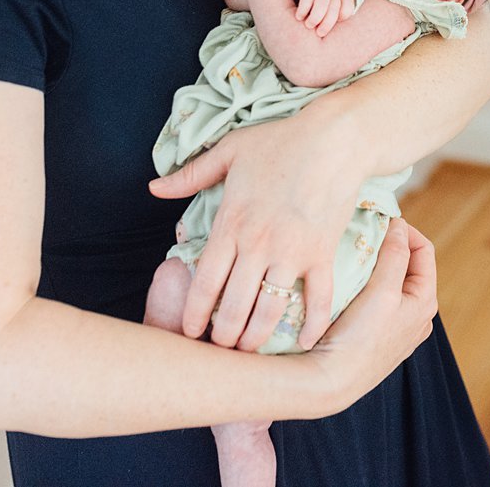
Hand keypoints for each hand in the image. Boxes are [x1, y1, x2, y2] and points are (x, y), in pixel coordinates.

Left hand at [147, 109, 360, 350]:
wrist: (336, 138)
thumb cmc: (282, 140)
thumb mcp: (229, 150)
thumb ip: (190, 175)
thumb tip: (153, 187)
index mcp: (231, 223)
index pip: (204, 282)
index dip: (194, 314)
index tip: (190, 333)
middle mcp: (257, 245)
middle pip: (233, 306)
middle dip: (223, 335)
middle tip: (219, 349)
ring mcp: (292, 253)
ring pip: (269, 310)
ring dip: (257, 337)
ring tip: (248, 350)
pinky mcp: (322, 254)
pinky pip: (318, 299)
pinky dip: (313, 325)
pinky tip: (304, 342)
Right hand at [285, 0, 355, 37]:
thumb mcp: (320, 6)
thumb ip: (326, 17)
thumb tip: (328, 41)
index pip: (348, 5)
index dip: (344, 15)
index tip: (334, 26)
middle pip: (335, 6)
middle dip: (328, 22)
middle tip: (319, 33)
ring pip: (323, 0)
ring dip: (317, 15)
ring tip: (309, 25)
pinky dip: (304, 7)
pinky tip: (299, 17)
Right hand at [303, 219, 436, 405]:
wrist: (331, 383)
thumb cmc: (360, 338)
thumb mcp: (382, 291)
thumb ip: (394, 255)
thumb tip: (399, 225)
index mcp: (425, 302)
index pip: (424, 250)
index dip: (404, 230)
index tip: (378, 221)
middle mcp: (416, 316)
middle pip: (407, 265)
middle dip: (387, 247)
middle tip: (362, 236)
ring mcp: (396, 328)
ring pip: (389, 282)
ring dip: (374, 266)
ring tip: (353, 257)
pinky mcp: (376, 336)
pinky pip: (376, 300)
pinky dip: (365, 285)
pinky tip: (346, 284)